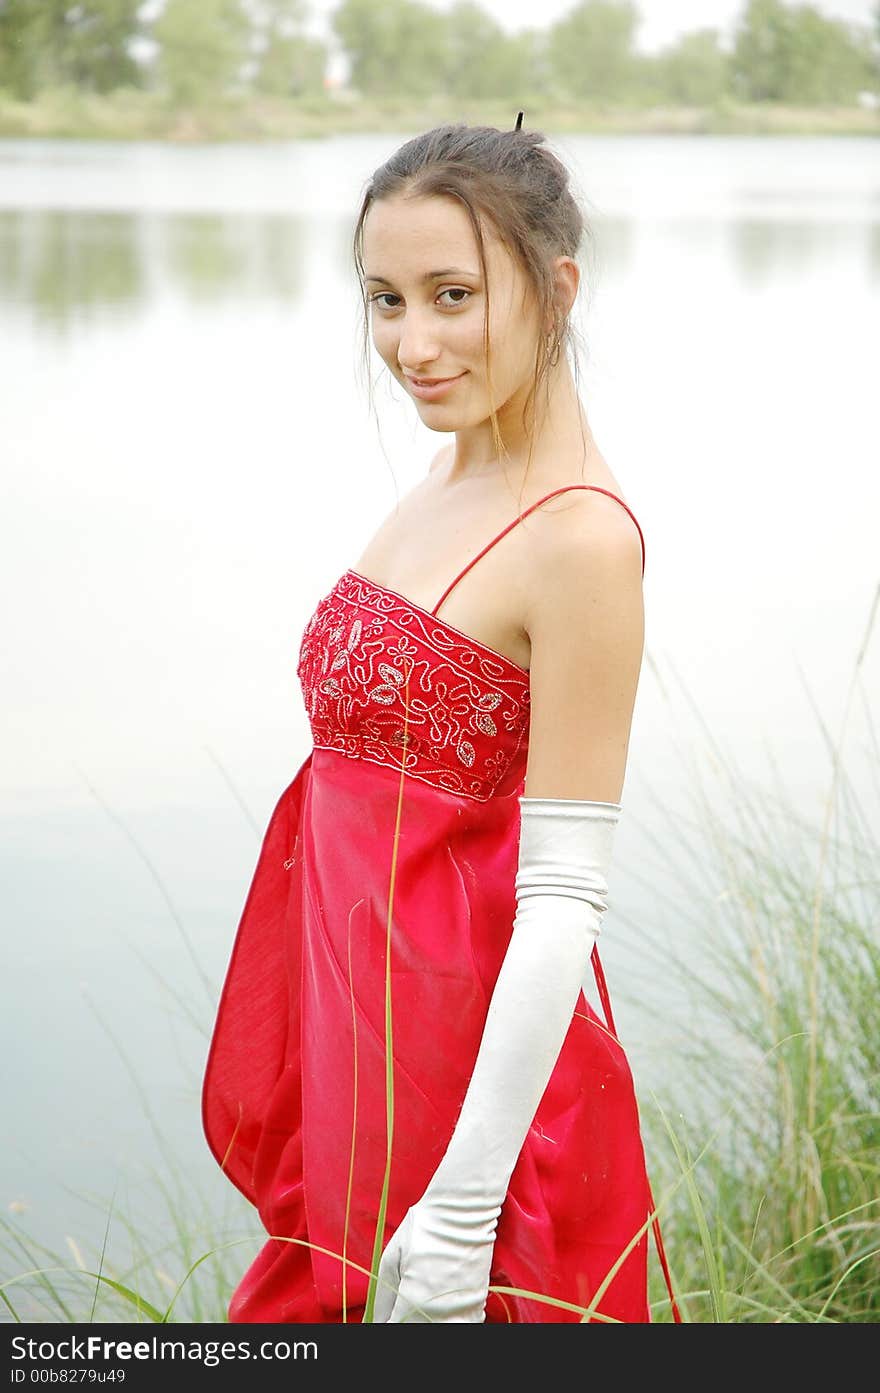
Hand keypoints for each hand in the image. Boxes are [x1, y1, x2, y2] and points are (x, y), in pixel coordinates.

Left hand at [372, 1195, 497, 1322]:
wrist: (463, 1211)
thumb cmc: (423, 1230)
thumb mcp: (391, 1259)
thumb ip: (381, 1300)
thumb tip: (376, 1322)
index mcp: (415, 1302)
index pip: (391, 1329)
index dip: (386, 1322)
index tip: (387, 1314)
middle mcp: (442, 1315)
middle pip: (415, 1331)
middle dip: (404, 1320)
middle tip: (402, 1302)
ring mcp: (463, 1315)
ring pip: (437, 1331)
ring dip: (425, 1321)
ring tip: (421, 1299)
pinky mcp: (477, 1309)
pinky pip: (457, 1326)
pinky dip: (445, 1320)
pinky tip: (440, 1303)